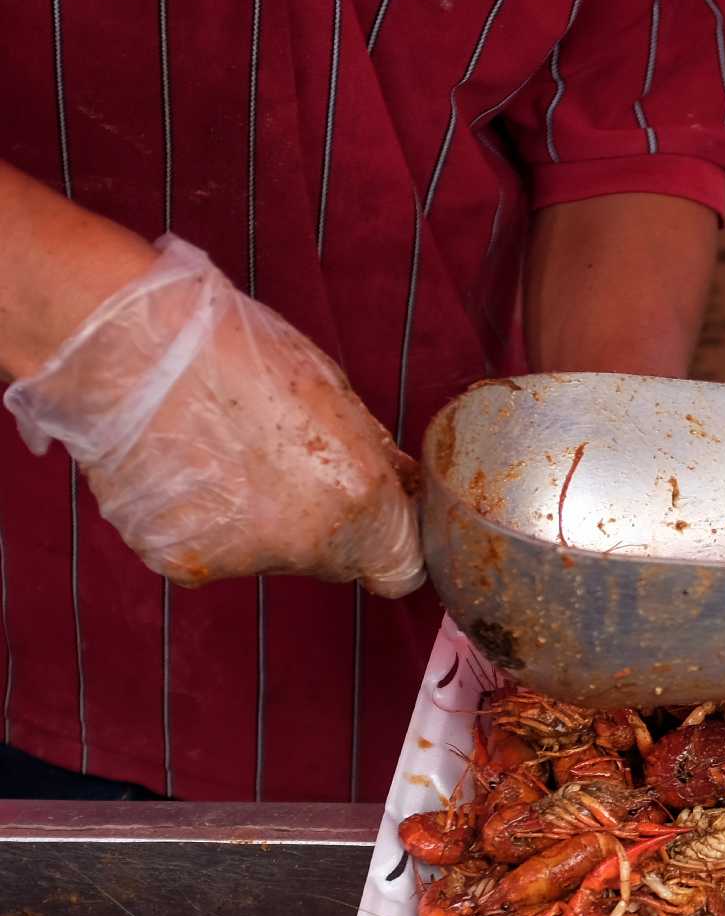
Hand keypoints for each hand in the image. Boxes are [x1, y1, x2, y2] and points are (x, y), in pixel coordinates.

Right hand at [5, 237, 422, 595]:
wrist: (130, 346)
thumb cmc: (238, 353)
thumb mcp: (335, 393)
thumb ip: (374, 456)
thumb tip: (402, 485)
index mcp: (358, 504)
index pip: (399, 569)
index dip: (388, 540)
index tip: (373, 517)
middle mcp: (304, 545)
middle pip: (332, 559)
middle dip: (320, 524)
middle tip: (279, 463)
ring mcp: (236, 559)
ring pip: (265, 555)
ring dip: (255, 521)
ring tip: (219, 454)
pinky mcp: (176, 560)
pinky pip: (206, 550)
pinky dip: (199, 520)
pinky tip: (183, 468)